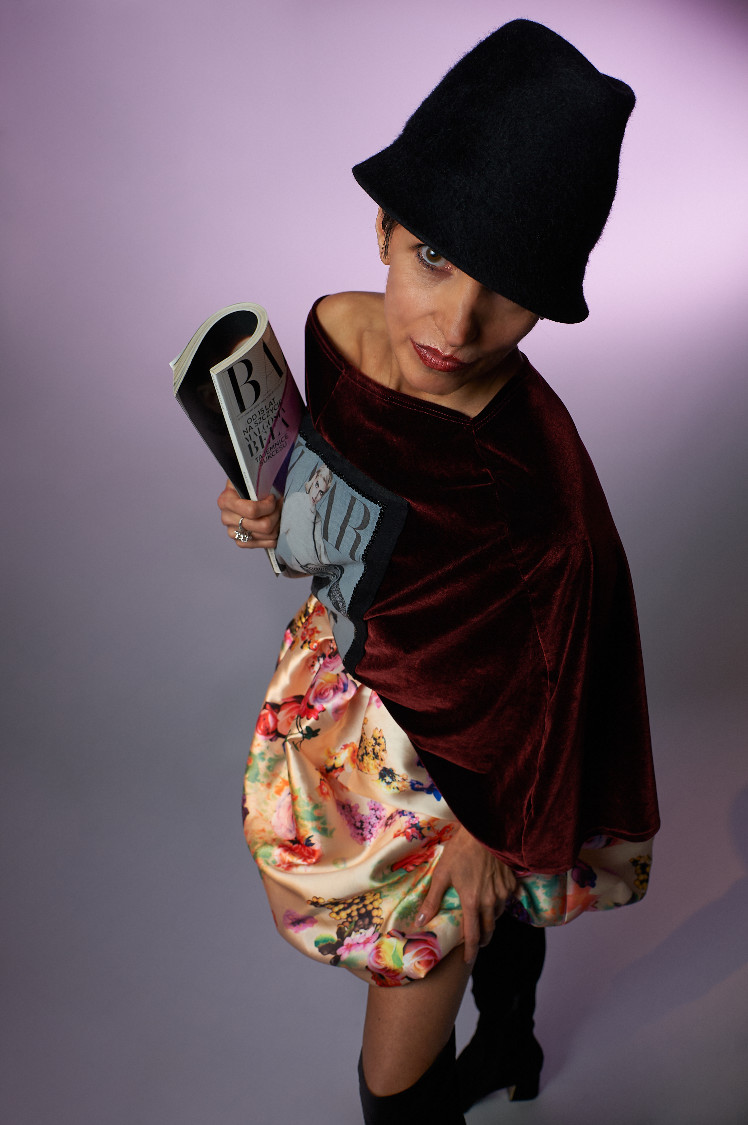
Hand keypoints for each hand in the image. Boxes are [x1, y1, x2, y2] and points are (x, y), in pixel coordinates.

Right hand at [217, 479, 281, 548]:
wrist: (243, 493)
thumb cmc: (249, 486)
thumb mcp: (251, 480)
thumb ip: (258, 485)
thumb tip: (272, 494)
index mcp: (226, 500)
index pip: (252, 511)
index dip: (269, 506)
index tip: (273, 498)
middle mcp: (226, 518)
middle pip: (262, 526)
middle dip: (276, 515)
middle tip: (279, 506)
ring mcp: (232, 532)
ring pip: (265, 535)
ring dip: (276, 525)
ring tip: (278, 514)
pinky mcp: (240, 541)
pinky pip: (262, 545)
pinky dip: (272, 537)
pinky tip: (274, 527)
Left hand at [415, 825, 517, 963]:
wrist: (484, 831)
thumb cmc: (460, 851)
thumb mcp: (442, 873)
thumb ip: (433, 899)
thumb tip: (421, 920)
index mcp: (472, 902)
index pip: (473, 936)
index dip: (470, 952)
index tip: (467, 961)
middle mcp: (490, 902)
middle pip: (488, 930)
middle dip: (481, 939)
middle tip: (475, 943)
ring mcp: (503, 893)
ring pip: (498, 915)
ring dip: (489, 920)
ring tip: (480, 919)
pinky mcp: (511, 883)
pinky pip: (506, 900)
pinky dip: (498, 903)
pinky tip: (491, 897)